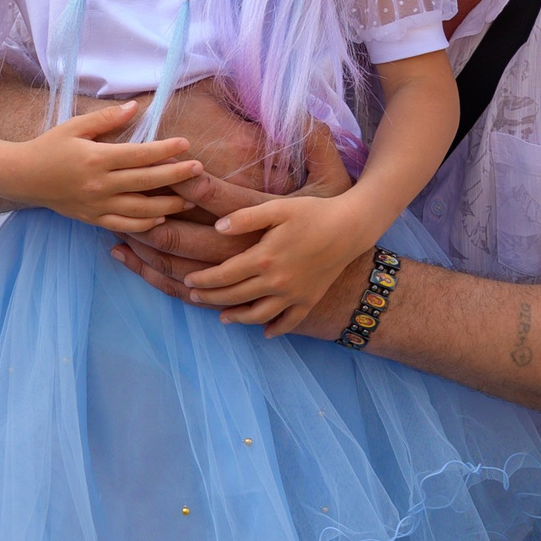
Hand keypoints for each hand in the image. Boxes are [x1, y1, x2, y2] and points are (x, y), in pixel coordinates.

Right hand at [12, 101, 203, 233]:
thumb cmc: (50, 147)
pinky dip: (144, 226)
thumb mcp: (75, 126)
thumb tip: (136, 107)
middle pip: (145, 182)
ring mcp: (96, 206)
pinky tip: (161, 219)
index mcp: (96, 159)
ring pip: (139, 210)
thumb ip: (107, 117)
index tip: (186, 144)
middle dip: (176, 177)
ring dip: (167, 206)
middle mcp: (99, 185)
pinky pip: (123, 226)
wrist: (23, 177)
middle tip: (199, 170)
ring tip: (190, 200)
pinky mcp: (92, 219)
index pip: (139, 155)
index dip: (165, 150)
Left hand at [171, 188, 372, 336]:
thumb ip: (246, 217)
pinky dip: (275, 329)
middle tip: (194, 296)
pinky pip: (289, 322)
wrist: (351, 227)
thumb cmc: (313, 213)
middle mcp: (276, 282)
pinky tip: (264, 332)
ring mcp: (293, 295)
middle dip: (211, 298)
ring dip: (237, 318)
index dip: (203, 280)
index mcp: (264, 258)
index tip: (188, 280)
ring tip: (223, 317)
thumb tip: (217, 227)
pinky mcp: (309, 300)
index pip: (224, 275)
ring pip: (258, 315)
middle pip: (235, 297)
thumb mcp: (278, 208)